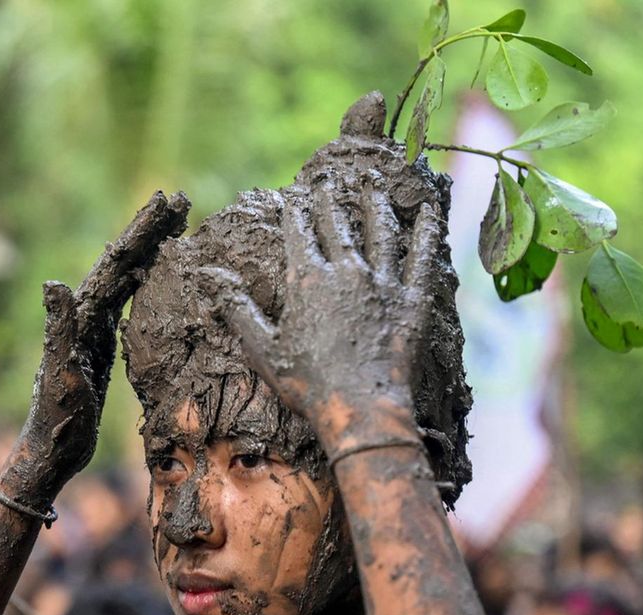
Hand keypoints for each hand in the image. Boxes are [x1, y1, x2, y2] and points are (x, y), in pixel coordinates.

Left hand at [0, 191, 189, 503]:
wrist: (52, 451)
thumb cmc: (57, 419)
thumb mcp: (60, 373)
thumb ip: (58, 328)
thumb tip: (52, 283)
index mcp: (81, 315)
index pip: (116, 263)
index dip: (141, 231)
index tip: (165, 200)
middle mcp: (86, 315)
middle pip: (123, 262)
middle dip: (149, 230)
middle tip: (179, 198)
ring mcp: (94, 328)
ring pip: (127, 277)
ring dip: (149, 249)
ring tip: (175, 223)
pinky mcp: (101, 344)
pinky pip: (128, 302)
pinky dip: (144, 282)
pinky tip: (157, 274)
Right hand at [196, 173, 444, 440]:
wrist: (360, 408)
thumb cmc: (307, 384)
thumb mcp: (262, 350)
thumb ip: (240, 311)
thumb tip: (214, 280)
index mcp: (307, 280)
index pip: (299, 233)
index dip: (296, 211)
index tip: (295, 195)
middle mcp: (346, 271)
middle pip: (337, 225)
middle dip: (330, 199)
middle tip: (329, 179)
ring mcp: (382, 283)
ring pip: (380, 230)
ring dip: (375, 203)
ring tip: (373, 182)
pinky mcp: (412, 300)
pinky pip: (421, 257)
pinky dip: (425, 231)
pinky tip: (427, 210)